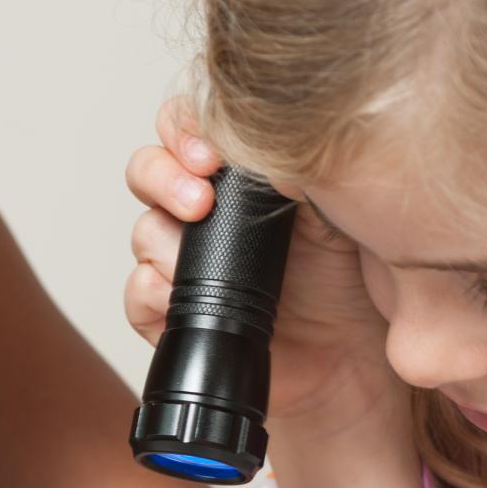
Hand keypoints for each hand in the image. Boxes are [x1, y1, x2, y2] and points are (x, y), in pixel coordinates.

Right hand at [125, 99, 400, 431]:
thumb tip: (266, 149)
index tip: (213, 156)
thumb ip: (302, 172)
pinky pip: (137, 293)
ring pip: (143, 231)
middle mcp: (202, 212)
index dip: (185, 131)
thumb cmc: (349, 281)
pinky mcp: (171, 312)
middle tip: (198, 202)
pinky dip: (152, 291)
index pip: (186, 129)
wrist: (349, 358)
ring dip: (166, 242)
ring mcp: (183, 260)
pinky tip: (180, 296)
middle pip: (148, 170)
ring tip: (201, 261)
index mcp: (237, 176)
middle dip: (163, 177)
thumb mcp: (338, 212)